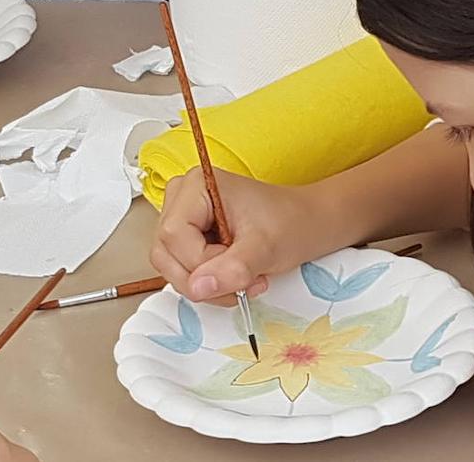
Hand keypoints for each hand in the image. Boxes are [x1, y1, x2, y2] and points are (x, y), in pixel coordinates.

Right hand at [151, 167, 328, 304]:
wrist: (307, 223)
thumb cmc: (290, 222)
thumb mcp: (265, 247)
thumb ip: (232, 268)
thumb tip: (199, 287)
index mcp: (197, 185)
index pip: (174, 234)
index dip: (201, 261)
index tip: (236, 266)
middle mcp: (183, 198)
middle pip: (166, 253)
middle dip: (205, 278)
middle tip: (244, 279)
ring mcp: (183, 218)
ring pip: (171, 267)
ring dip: (208, 285)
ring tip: (245, 278)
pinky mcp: (189, 238)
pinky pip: (182, 270)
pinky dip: (209, 283)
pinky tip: (235, 277)